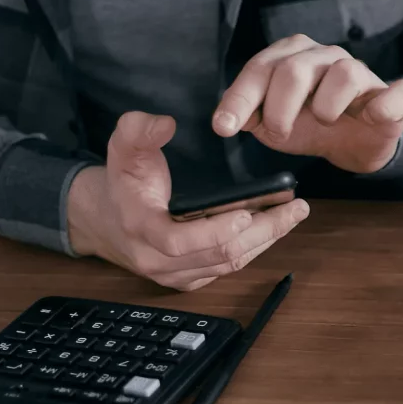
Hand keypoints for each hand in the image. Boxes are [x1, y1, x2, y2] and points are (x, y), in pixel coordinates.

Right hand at [67, 111, 309, 290]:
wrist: (107, 220)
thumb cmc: (122, 182)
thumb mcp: (121, 148)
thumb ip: (138, 130)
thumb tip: (165, 124)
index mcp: (141, 229)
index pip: (178, 242)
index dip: (214, 232)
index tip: (247, 213)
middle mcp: (158, 260)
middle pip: (219, 255)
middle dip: (262, 232)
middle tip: (295, 208)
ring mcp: (175, 275)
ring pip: (229, 265)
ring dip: (266, 240)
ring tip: (294, 214)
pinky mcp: (190, 279)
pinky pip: (228, 269)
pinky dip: (255, 248)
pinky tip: (275, 227)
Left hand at [211, 34, 402, 173]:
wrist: (355, 143)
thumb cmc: (312, 126)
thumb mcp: (273, 124)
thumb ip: (251, 116)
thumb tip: (232, 119)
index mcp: (292, 56)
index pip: (260, 69)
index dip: (240, 99)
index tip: (224, 128)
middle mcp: (326, 56)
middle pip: (295, 70)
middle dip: (279, 109)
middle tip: (280, 132)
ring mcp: (362, 72)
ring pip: (344, 74)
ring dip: (325, 108)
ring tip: (324, 121)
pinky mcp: (395, 96)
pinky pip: (397, 92)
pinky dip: (384, 105)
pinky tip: (370, 116)